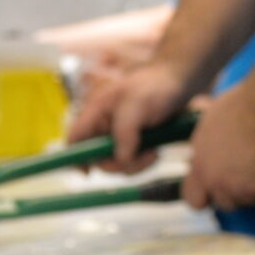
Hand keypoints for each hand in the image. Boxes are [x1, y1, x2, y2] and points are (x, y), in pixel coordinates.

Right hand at [66, 60, 190, 172]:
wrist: (180, 83)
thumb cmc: (155, 86)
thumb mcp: (137, 105)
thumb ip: (125, 131)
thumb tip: (121, 159)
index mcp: (97, 112)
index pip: (75, 137)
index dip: (74, 155)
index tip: (87, 171)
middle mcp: (105, 126)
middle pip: (97, 157)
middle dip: (118, 163)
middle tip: (141, 157)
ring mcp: (120, 136)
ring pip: (117, 163)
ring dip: (136, 164)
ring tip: (154, 152)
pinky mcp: (135, 143)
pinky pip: (133, 162)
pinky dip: (144, 162)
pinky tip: (156, 151)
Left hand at [181, 83, 254, 211]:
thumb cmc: (241, 107)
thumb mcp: (209, 125)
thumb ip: (204, 148)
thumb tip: (202, 153)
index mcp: (201, 167)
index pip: (193, 199)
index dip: (204, 195)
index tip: (213, 188)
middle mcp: (218, 183)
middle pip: (224, 203)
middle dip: (234, 192)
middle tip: (246, 171)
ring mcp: (244, 190)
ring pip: (249, 200)